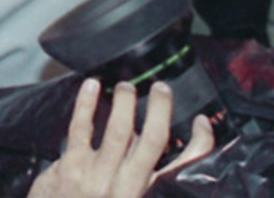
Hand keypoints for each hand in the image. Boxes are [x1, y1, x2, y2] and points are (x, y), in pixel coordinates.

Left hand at [28, 79, 214, 197]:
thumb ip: (135, 174)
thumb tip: (140, 135)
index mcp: (146, 196)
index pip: (181, 171)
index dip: (199, 145)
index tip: (202, 123)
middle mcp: (127, 190)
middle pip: (152, 143)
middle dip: (160, 110)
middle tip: (162, 89)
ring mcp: (98, 179)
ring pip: (118, 131)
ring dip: (125, 102)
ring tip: (126, 86)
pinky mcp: (71, 169)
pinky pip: (81, 128)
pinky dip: (86, 104)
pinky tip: (91, 86)